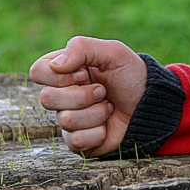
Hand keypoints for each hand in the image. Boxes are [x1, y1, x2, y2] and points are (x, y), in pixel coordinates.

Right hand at [29, 36, 146, 157]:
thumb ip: (81, 48)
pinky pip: (76, 140)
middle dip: (83, 95)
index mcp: (63, 70)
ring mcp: (68, 119)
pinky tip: (107, 125)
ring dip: (95, 113)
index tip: (84, 74)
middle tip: (102, 91)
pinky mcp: (77, 142)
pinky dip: (98, 132)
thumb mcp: (112, 52)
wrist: (151, 106)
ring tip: (108, 107)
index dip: (60, 75)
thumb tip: (55, 65)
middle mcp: (61, 95)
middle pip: (46, 98)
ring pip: (66, 120)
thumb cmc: (131, 76)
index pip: (38, 71)